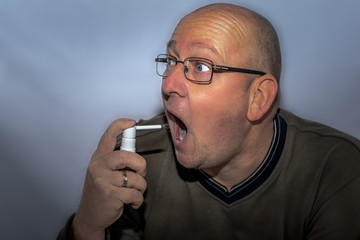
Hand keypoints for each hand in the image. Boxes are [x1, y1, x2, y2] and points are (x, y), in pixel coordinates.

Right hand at [72, 119, 146, 239]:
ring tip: (133, 192)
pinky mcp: (110, 194)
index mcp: (98, 159)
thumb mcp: (103, 173)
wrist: (90, 216)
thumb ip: (116, 163)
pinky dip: (138, 200)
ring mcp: (103, 180)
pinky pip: (135, 193)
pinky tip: (132, 202)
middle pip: (128, 156)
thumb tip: (135, 155)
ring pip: (136, 178)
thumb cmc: (100, 193)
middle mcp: (99, 166)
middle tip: (140, 173)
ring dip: (140, 188)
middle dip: (141, 165)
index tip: (131, 122)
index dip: (120, 126)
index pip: (108, 136)